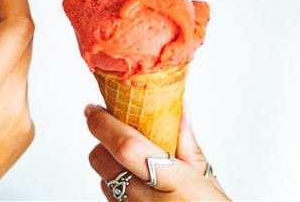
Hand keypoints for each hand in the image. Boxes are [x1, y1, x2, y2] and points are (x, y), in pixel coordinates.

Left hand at [85, 104, 228, 200]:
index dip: (105, 125)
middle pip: (101, 161)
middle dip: (102, 141)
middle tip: (112, 130)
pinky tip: (136, 184)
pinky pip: (110, 198)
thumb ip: (187, 142)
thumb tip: (178, 107)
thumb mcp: (205, 177)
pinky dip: (116, 186)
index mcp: (175, 183)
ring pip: (103, 180)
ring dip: (109, 165)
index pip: (127, 147)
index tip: (94, 108)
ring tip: (131, 162)